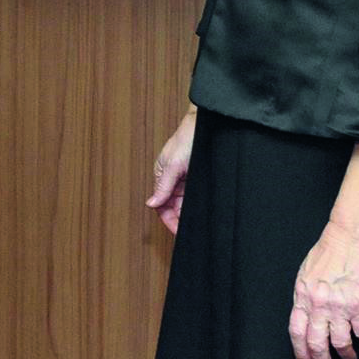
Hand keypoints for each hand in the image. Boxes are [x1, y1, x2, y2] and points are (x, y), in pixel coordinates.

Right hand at [145, 107, 196, 234]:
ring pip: (185, 203)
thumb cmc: (188, 138)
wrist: (208, 125)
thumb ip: (162, 186)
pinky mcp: (199, 178)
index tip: (178, 233)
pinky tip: (205, 212)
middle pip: (173, 207)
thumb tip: (150, 203)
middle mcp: (173, 179)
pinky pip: (197, 197)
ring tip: (200, 225)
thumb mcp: (173, 164)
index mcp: (162, 176)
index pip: (161, 205)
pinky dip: (199, 206)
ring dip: (190, 214)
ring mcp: (187, 179)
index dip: (169, 220)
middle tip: (192, 233)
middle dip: (180, 220)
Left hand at [289, 220, 358, 358]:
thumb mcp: (307, 275)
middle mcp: (318, 304)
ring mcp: (338, 306)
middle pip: (316, 343)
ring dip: (346, 354)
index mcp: (302, 295)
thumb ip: (306, 296)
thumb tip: (307, 315)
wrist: (349, 238)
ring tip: (350, 357)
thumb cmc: (328, 253)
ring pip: (340, 342)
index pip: (296, 331)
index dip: (300, 351)